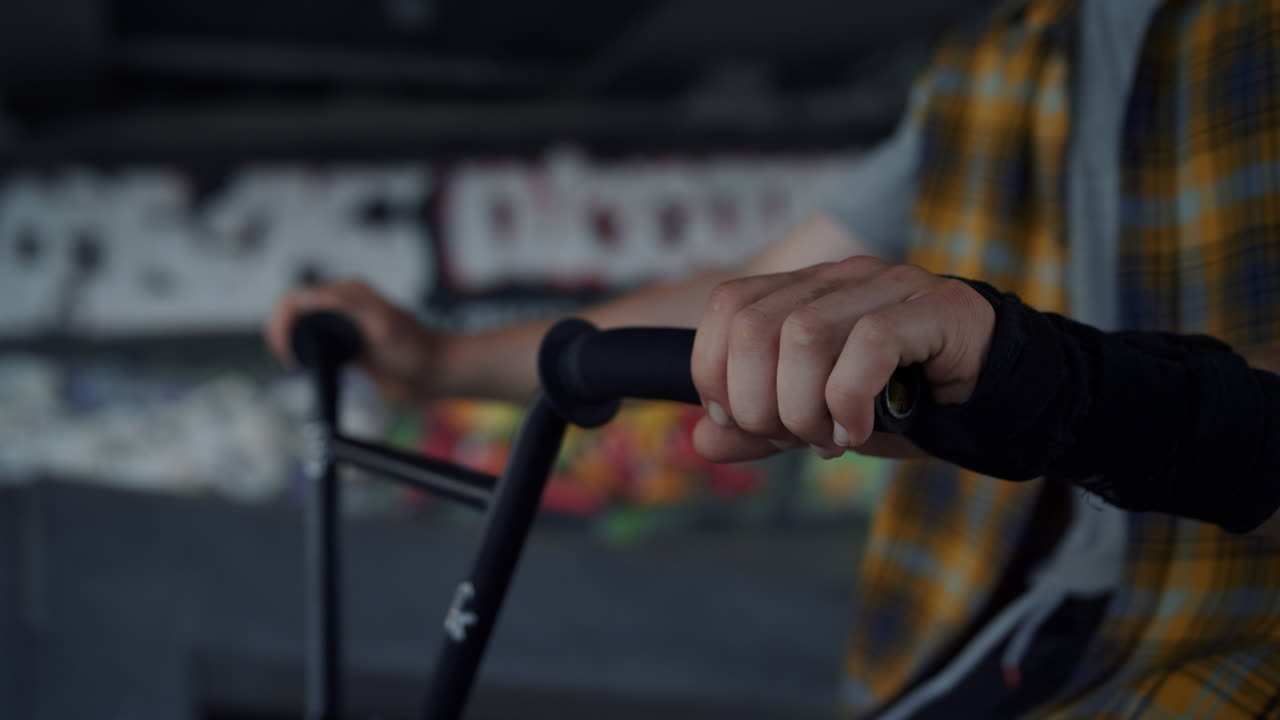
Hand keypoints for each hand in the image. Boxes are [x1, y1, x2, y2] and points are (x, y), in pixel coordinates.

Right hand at [265, 280, 445, 401]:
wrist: (436, 372)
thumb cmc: (416, 350)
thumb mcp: (381, 326)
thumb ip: (346, 308)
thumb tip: (306, 297)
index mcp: (348, 293)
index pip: (297, 298)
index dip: (282, 321)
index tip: (285, 349)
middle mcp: (342, 304)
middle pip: (293, 310)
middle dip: (282, 333)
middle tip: (289, 361)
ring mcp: (344, 323)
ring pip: (301, 327)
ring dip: (291, 343)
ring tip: (297, 365)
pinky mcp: (348, 343)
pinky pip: (314, 342)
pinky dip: (305, 353)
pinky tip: (310, 367)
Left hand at [689, 257, 995, 461]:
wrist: (999, 397)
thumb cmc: (905, 403)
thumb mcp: (819, 421)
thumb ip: (762, 429)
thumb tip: (701, 439)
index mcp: (805, 292)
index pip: (729, 305)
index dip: (714, 367)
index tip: (738, 419)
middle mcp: (840, 278)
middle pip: (756, 325)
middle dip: (758, 401)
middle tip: (793, 438)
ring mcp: (888, 286)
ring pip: (804, 333)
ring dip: (803, 406)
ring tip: (830, 438)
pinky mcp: (934, 308)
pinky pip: (870, 342)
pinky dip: (849, 398)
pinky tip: (861, 429)